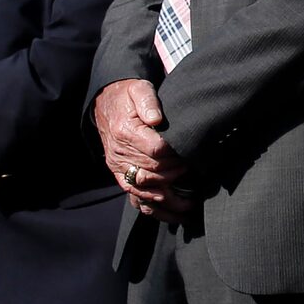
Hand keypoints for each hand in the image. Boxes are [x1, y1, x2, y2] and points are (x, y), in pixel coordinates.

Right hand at [94, 79, 190, 214]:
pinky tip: (171, 215)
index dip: (176, 156)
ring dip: (168, 201)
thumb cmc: (128, 96)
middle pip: (153, 173)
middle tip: (198, 177)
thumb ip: (148, 102)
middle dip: (177, 176)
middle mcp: (120, 154)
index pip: (156, 151)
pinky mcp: (120, 175)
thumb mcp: (139, 89)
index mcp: (126, 133)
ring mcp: (119, 168)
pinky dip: (153, 209)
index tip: (191, 154)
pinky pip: (134, 197)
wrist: (106, 103)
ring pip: (143, 192)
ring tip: (190, 206)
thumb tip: (157, 118)